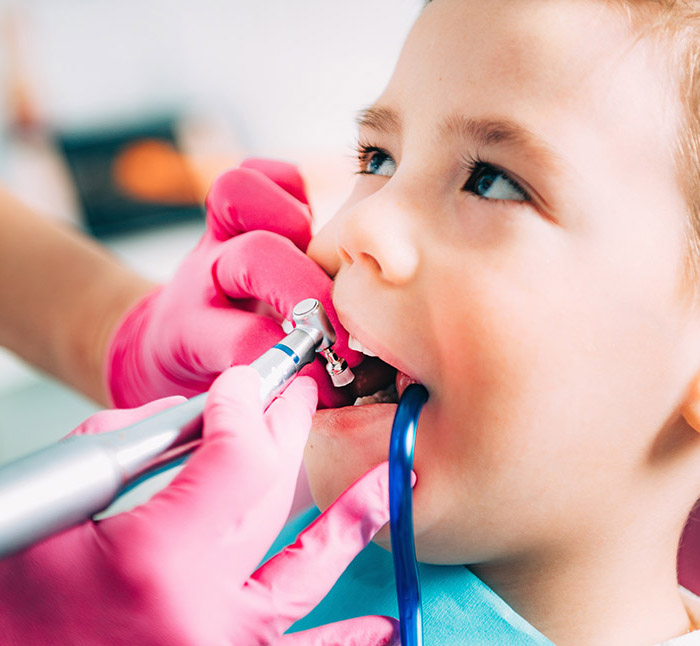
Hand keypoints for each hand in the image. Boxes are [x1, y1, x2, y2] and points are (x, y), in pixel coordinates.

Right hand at [0, 367, 396, 645]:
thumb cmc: (18, 607)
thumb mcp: (55, 507)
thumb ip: (124, 444)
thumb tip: (194, 418)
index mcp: (156, 561)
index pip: (237, 457)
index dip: (245, 408)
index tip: (245, 387)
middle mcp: (204, 612)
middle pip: (272, 495)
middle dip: (285, 434)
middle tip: (297, 402)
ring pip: (307, 570)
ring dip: (350, 517)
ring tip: (388, 482)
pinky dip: (345, 640)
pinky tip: (383, 626)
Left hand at [106, 158, 360, 408]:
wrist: (159, 342)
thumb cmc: (207, 372)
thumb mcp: (229, 394)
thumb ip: (279, 389)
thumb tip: (352, 388)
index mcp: (190, 331)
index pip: (243, 338)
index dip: (291, 357)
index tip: (328, 383)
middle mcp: (203, 274)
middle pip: (256, 255)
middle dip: (308, 289)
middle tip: (342, 332)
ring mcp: (216, 236)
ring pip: (240, 191)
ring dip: (292, 220)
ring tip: (326, 260)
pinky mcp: (233, 211)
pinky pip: (259, 174)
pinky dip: (290, 187)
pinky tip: (308, 223)